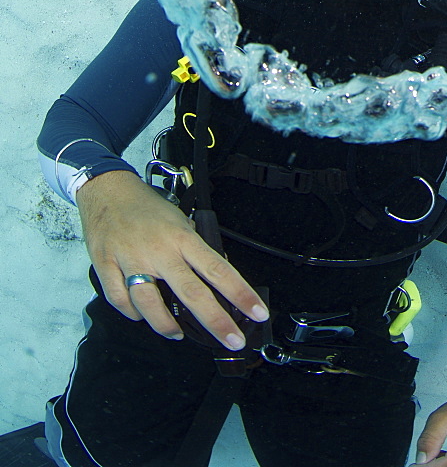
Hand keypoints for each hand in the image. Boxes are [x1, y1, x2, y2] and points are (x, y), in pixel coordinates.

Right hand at [76, 170, 267, 348]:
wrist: (107, 190)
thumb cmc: (146, 206)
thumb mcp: (179, 219)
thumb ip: (192, 247)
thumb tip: (212, 272)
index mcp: (182, 238)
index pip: (218, 270)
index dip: (240, 293)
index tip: (257, 312)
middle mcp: (160, 252)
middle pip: (193, 294)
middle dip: (216, 321)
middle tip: (233, 340)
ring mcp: (131, 261)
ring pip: (151, 305)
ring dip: (166, 326)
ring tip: (178, 334)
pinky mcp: (105, 267)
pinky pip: (120, 301)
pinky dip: (132, 313)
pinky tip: (141, 316)